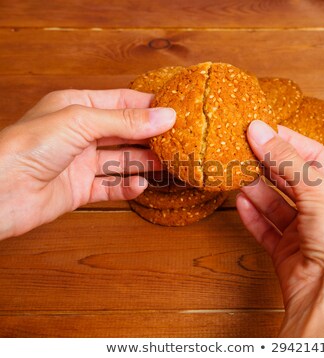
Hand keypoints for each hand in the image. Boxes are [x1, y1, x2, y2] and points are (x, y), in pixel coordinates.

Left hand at [0, 89, 175, 239]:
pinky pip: (112, 187)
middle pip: (127, 131)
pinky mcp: (80, 189)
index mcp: (78, 106)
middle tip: (181, 140)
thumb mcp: (82, 122)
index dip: (150, 106)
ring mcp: (81, 162)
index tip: (179, 110)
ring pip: (122, 160)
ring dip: (146, 162)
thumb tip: (166, 117)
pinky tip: (141, 185)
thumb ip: (125, 121)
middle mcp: (81, 133)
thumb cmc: (28, 146)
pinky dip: (128, 187)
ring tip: (170, 164)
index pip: (123, 102)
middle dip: (152, 135)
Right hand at [237, 121, 323, 336]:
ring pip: (277, 203)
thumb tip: (259, 130)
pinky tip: (240, 201)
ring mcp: (307, 232)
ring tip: (238, 172)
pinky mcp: (288, 251)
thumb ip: (286, 159)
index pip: (316, 157)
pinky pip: (266, 227)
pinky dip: (253, 214)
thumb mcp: (318, 190)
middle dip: (270, 163)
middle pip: (293, 179)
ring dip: (258, 188)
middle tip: (245, 147)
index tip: (265, 129)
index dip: (290, 141)